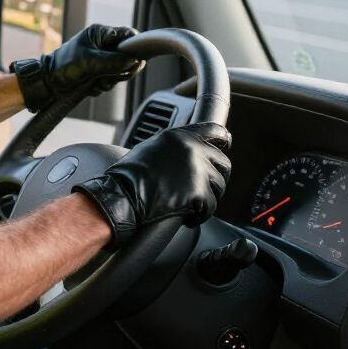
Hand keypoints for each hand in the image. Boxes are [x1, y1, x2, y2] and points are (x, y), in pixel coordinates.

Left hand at [11, 24, 141, 112]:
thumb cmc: (63, 66)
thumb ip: (114, 61)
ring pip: (120, 71)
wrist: (47, 83)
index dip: (135, 47)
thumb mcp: (90, 62)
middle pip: (127, 56)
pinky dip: (101, 86)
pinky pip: (110, 81)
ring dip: (109, 80)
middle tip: (108, 75)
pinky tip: (89, 86)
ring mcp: (101, 60)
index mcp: (100, 34)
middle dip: (119, 70)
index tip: (136, 60)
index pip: (127, 35)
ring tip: (94, 81)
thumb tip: (135, 61)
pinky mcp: (97, 73)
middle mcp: (102, 45)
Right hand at [74, 122, 231, 246]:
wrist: (122, 195)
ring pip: (219, 186)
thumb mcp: (150, 147)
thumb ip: (172, 146)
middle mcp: (192, 149)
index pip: (215, 131)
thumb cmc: (128, 174)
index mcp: (180, 136)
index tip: (225, 146)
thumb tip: (182, 150)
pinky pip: (211, 206)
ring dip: (209, 197)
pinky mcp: (198, 192)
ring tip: (193, 205)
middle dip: (218, 176)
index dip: (223, 140)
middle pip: (223, 162)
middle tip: (207, 187)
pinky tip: (190, 217)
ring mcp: (197, 170)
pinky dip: (202, 214)